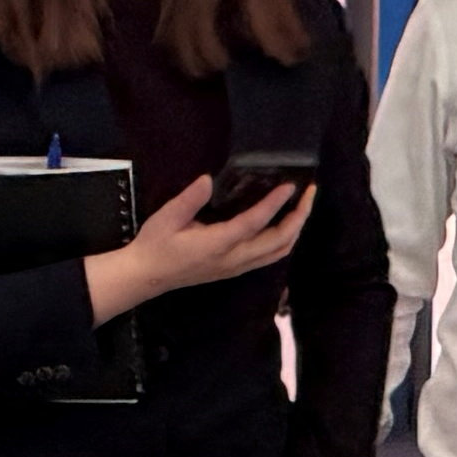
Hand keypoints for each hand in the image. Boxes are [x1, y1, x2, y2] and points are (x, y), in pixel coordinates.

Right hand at [82, 172, 312, 322]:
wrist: (148, 277)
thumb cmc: (155, 245)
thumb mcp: (166, 218)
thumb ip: (189, 199)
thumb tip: (208, 179)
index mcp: (217, 244)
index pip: (254, 223)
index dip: (274, 205)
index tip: (290, 187)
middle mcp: (234, 259)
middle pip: (279, 242)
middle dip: (299, 217)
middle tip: (309, 192)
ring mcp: (237, 267)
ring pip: (278, 253)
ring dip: (295, 230)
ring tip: (303, 206)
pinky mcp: (236, 269)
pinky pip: (270, 257)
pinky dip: (285, 240)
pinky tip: (286, 224)